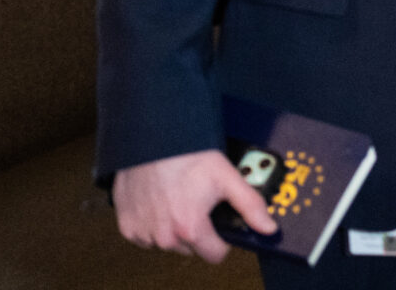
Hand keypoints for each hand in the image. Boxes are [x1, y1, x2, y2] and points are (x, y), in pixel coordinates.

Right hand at [112, 149, 277, 262]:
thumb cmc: (188, 155)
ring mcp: (143, 233)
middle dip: (198, 230)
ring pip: (168, 243)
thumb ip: (250, 206)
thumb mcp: (227, 177)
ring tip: (178, 198)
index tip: (220, 223)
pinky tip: (159, 201)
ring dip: (174, 227)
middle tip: (198, 202)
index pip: (215, 255)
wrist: (153, 139)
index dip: (222, 240)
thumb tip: (268, 228)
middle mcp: (164, 237)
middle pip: (191, 248)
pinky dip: (153, 223)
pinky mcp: (126, 226)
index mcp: (190, 228)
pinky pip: (145, 235)